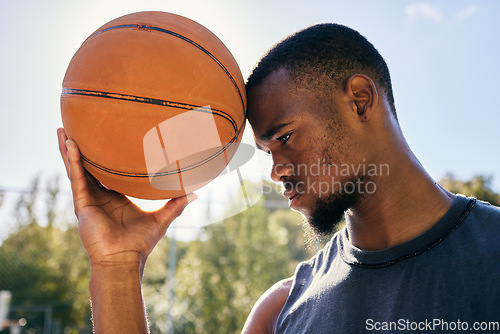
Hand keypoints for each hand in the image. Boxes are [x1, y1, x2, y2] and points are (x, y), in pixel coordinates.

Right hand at [57, 128, 195, 268]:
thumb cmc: (140, 243)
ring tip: (62, 130)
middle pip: (87, 167)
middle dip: (80, 149)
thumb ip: (176, 204)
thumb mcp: (161, 218)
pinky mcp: (82, 204)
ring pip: (76, 169)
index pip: (107, 172)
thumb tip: (196, 192)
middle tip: (75, 128)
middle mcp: (99, 196)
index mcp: (115, 197)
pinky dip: (72, 161)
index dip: (104, 157)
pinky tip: (70, 145)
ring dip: (68, 150)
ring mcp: (88, 199)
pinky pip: (76, 178)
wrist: (124, 259)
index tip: (105, 139)